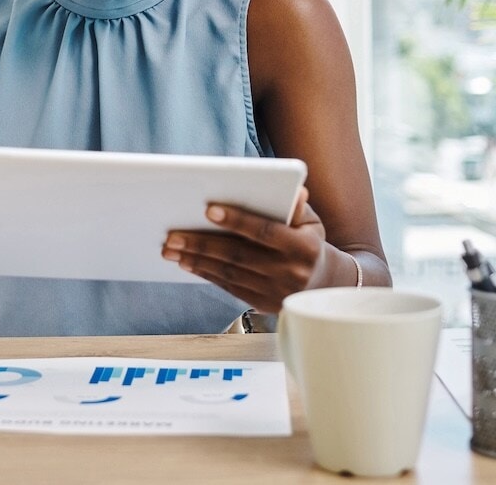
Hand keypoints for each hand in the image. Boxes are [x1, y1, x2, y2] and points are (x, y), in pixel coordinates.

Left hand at [161, 186, 325, 313]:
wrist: (324, 285)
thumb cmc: (309, 242)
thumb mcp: (311, 223)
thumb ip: (296, 208)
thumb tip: (295, 191)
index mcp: (303, 248)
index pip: (264, 232)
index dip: (237, 221)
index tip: (209, 210)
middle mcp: (290, 273)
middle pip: (238, 255)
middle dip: (202, 244)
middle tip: (172, 235)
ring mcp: (276, 292)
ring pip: (229, 274)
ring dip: (197, 260)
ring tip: (171, 249)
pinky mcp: (263, 305)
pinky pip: (229, 287)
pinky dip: (206, 274)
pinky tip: (188, 263)